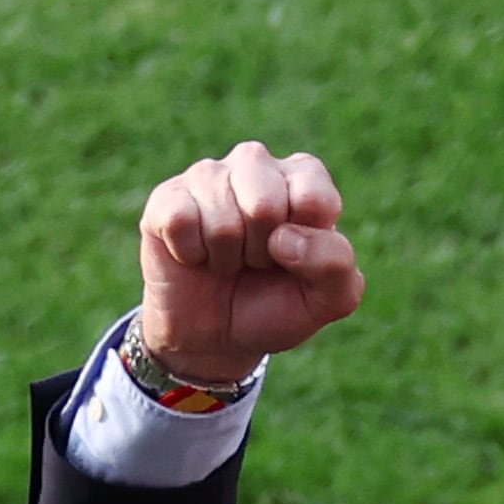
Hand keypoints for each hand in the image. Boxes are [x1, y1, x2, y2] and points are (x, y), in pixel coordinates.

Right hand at [137, 141, 364, 383]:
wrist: (217, 338)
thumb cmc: (278, 307)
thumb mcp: (330, 299)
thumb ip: (336, 264)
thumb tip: (283, 237)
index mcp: (304, 179)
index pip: (315, 197)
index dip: (307, 244)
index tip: (295, 258)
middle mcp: (256, 165)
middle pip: (264, 204)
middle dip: (262, 252)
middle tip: (257, 262)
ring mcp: (208, 176)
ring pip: (222, 220)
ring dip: (227, 257)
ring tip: (228, 260)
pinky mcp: (167, 197)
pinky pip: (181, 221)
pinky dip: (191, 255)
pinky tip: (195, 256)